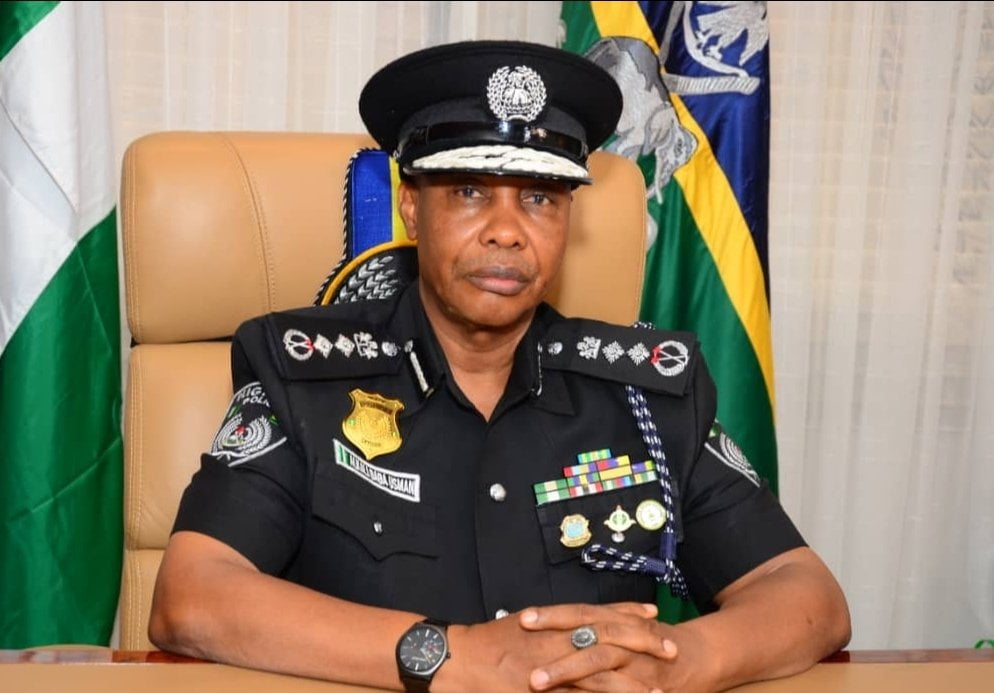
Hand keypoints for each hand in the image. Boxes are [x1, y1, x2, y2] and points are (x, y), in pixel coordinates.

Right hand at [434, 603, 663, 692]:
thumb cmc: (489, 642)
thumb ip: (553, 626)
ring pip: (601, 674)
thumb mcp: (525, 624)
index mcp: (554, 622)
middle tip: (671, 647)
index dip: (628, 612)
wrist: (459, 659)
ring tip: (660, 688)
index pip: (599, 613)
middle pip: (609, 639)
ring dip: (633, 682)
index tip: (653, 612)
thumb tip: (577, 625)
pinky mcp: (543, 692)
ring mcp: (552, 669)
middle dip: (642, 643)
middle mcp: (557, 640)